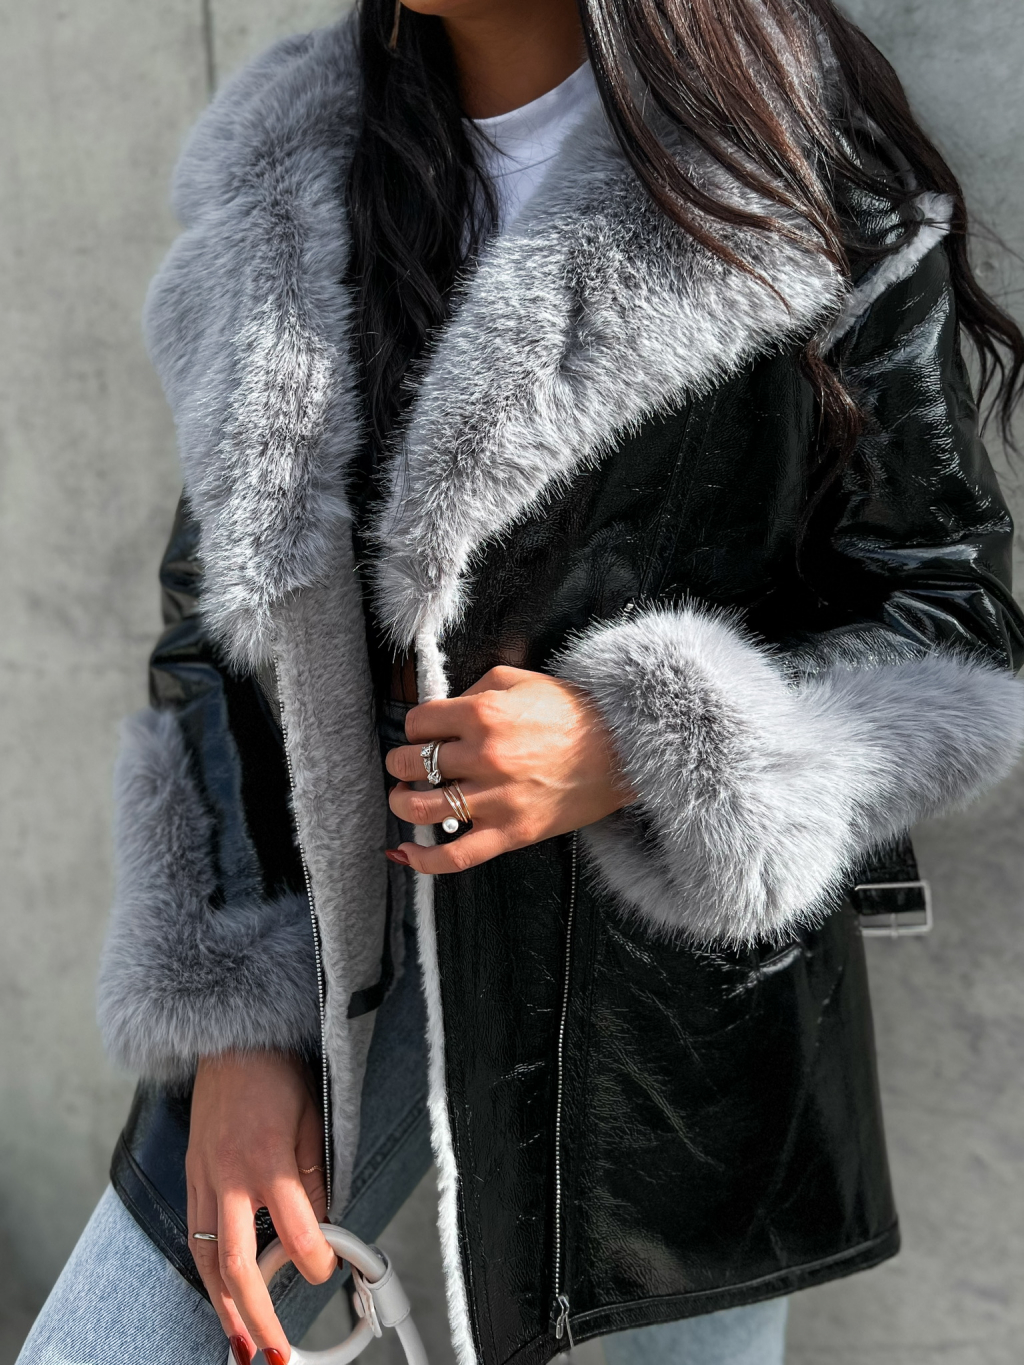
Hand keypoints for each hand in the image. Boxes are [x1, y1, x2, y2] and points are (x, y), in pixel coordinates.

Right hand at [187, 1050, 334, 1364]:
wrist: (233, 1040)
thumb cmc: (278, 1073)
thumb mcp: (314, 1118)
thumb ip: (316, 1177)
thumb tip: (322, 1226)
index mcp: (269, 1160)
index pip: (298, 1233)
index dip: (317, 1261)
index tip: (328, 1267)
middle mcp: (230, 1176)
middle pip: (238, 1266)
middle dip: (256, 1315)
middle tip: (272, 1352)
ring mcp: (205, 1178)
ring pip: (207, 1259)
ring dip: (224, 1308)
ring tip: (242, 1342)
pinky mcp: (193, 1175)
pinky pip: (195, 1235)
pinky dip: (207, 1272)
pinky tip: (222, 1293)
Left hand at [385, 665, 632, 872]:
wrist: (621, 749)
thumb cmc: (572, 712)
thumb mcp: (519, 681)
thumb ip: (474, 690)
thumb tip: (442, 714)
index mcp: (482, 713)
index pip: (417, 724)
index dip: (414, 729)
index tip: (423, 734)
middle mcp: (484, 756)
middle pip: (411, 764)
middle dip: (399, 763)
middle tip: (405, 765)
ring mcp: (496, 798)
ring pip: (421, 808)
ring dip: (401, 802)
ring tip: (405, 797)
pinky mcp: (511, 833)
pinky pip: (454, 856)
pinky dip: (422, 859)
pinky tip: (405, 851)